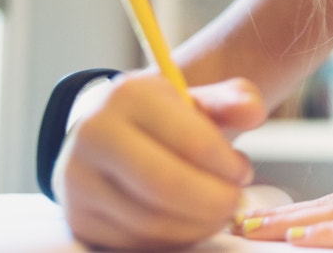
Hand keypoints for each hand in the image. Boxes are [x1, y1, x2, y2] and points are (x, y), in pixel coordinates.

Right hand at [53, 72, 265, 249]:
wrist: (114, 136)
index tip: (243, 171)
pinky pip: (134, 242)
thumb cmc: (169, 119)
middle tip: (235, 201)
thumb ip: (235, 101)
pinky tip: (189, 223)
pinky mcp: (79, 218)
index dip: (228, 165)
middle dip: (214, 201)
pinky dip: (173, 240)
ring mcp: (78, 179)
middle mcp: (93, 134)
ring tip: (218, 212)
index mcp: (129, 94)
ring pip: (150, 220)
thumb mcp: (203, 99)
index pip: (192, 141)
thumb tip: (254, 114)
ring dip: (198, 225)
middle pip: (166, 185)